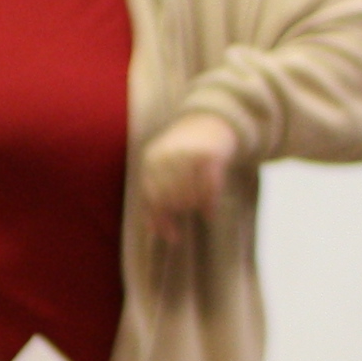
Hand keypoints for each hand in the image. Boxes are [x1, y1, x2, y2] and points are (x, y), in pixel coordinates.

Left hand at [137, 110, 240, 225]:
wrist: (209, 123)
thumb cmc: (183, 156)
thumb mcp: (163, 171)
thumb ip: (156, 199)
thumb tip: (158, 233)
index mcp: (151, 160)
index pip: (152, 197)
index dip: (161, 220)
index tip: (172, 237)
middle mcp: (167, 156)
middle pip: (172, 198)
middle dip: (181, 211)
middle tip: (189, 212)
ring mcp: (187, 155)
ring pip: (190, 196)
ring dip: (195, 208)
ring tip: (199, 208)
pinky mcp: (209, 155)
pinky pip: (209, 189)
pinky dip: (210, 204)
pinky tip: (210, 212)